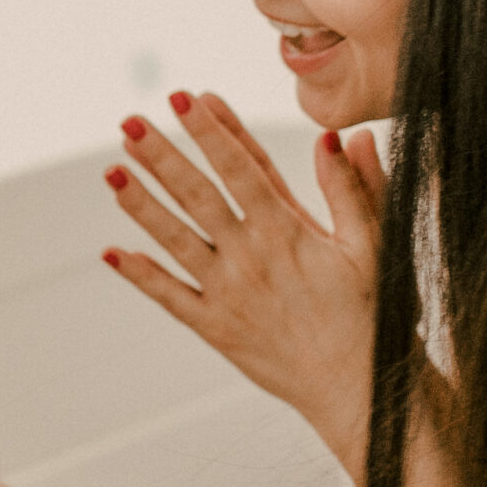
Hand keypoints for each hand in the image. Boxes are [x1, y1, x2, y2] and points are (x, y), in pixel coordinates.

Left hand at [103, 92, 386, 473]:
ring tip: (111, 170)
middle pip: (198, 195)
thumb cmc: (375, 315)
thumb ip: (355, 188)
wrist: (361, 389)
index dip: (212, 130)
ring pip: (176, 240)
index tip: (186, 97)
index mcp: (289, 231)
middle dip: (162, 156)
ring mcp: (229, 294)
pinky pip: (171, 298)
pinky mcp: (216, 329)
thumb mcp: (374, 245)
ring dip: (141, 205)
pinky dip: (141, 276)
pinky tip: (112, 253)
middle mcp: (251, 257)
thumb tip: (343, 135)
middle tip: (130, 120)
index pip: (242, 167)